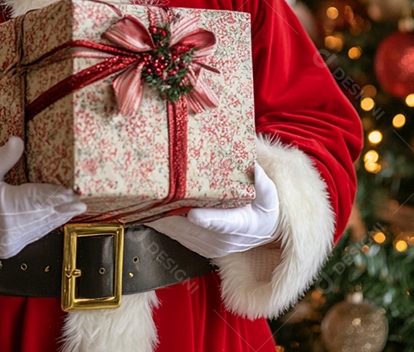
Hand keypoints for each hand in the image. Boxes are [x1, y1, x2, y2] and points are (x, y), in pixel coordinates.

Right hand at [0, 137, 85, 257]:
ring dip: (59, 217)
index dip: (56, 196)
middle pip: (43, 215)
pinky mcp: (9, 249)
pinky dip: (46, 226)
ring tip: (76, 208)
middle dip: (64, 207)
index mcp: (3, 209)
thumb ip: (2, 157)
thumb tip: (18, 141)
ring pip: (41, 227)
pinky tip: (58, 218)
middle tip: (83, 201)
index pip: (36, 200)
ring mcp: (10, 242)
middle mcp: (9, 229)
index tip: (74, 192)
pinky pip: (34, 235)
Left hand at [147, 162, 279, 257]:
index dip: (208, 219)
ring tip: (143, 203)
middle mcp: (223, 240)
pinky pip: (177, 236)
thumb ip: (262, 182)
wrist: (263, 234)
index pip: (224, 223)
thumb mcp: (270, 196)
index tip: (194, 214)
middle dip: (171, 213)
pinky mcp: (199, 248)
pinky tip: (150, 212)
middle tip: (152, 196)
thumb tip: (253, 165)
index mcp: (241, 225)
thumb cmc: (265, 210)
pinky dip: (164, 224)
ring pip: (180, 233)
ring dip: (162, 219)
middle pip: (192, 228)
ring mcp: (210, 246)